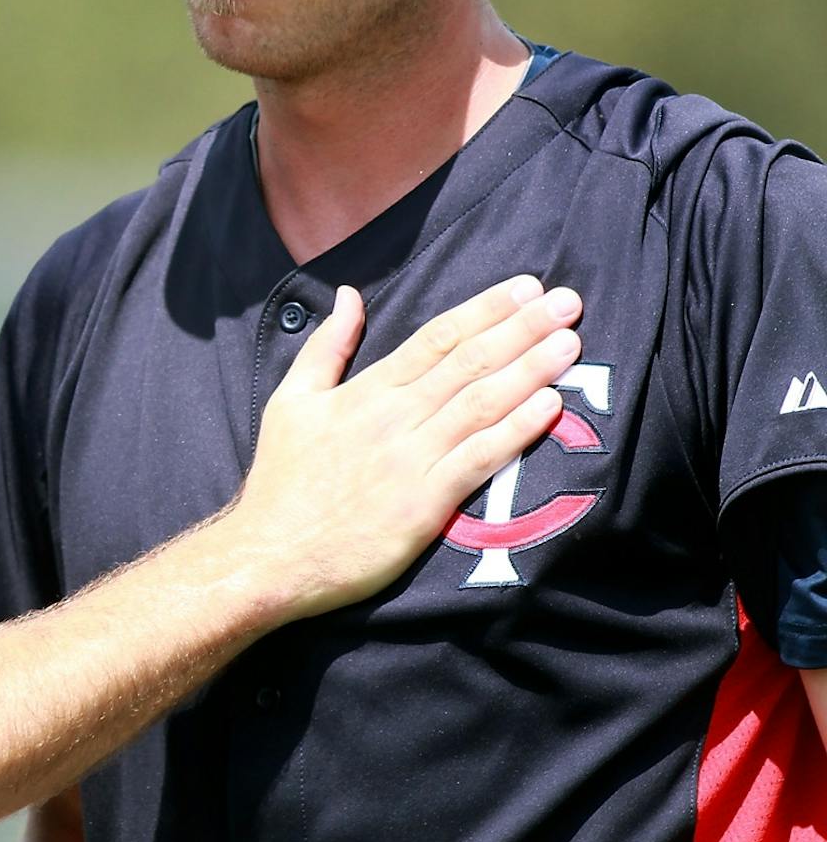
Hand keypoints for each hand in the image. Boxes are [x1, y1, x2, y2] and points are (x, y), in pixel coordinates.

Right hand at [224, 275, 580, 617]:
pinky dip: (516, 430)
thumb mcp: (290, 400)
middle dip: (522, 328)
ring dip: (530, 370)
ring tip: (570, 343)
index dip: (484, 309)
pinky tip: (551, 407)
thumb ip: (326, 346)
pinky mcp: (425, 503)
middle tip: (567, 301)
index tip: (524, 287)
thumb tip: (349, 295)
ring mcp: (411, 459)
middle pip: (468, 362)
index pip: (436, 338)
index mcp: (364, 391)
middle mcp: (393, 417)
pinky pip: (480, 458)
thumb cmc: (282, 480)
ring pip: (481, 403)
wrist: (271, 554)